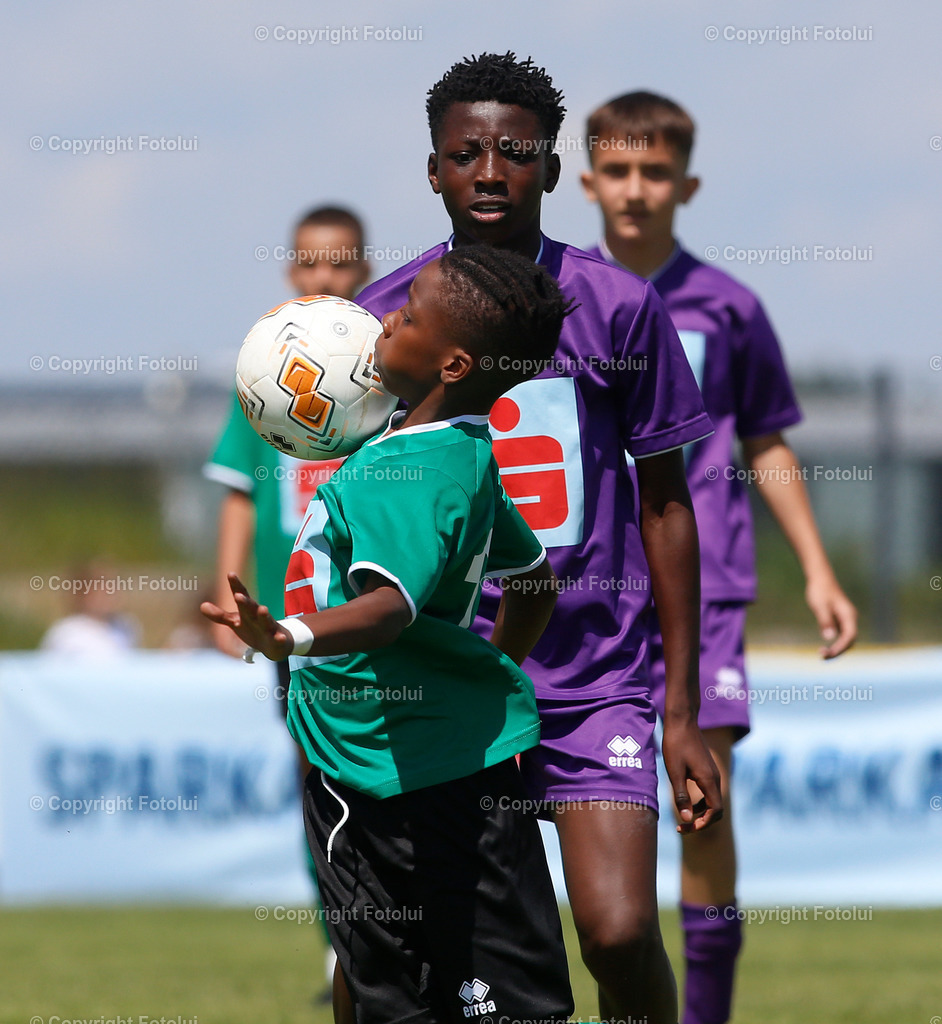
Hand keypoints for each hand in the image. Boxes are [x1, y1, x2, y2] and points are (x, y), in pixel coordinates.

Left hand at [200, 573, 291, 660]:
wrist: (275, 643)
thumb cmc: (253, 629)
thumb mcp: (235, 622)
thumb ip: (220, 615)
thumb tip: (202, 606)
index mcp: (247, 610)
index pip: (242, 595)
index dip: (236, 586)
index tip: (230, 574)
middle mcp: (258, 616)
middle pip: (251, 608)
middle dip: (245, 602)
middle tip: (238, 596)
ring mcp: (269, 627)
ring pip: (266, 621)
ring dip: (264, 615)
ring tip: (263, 609)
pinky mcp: (277, 639)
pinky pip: (278, 639)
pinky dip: (279, 638)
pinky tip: (279, 637)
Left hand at [661, 717, 723, 832]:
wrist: (682, 721)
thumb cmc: (676, 745)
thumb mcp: (675, 772)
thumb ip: (681, 796)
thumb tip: (687, 820)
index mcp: (709, 780)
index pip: (715, 811)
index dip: (703, 824)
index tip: (685, 828)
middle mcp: (715, 778)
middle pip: (717, 809)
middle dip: (702, 822)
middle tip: (682, 828)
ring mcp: (713, 773)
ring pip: (713, 801)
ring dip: (701, 813)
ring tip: (682, 818)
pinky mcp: (707, 769)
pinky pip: (709, 792)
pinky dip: (701, 802)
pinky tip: (685, 802)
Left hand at [805, 574, 856, 658]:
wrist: (820, 578)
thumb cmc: (820, 591)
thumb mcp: (820, 606)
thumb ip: (825, 621)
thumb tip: (830, 637)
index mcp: (849, 615)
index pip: (849, 636)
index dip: (840, 647)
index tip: (828, 653)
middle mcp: (850, 619)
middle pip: (850, 640)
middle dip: (838, 650)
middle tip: (822, 656)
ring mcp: (846, 620)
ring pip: (846, 639)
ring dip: (837, 648)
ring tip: (822, 654)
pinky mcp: (840, 620)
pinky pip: (841, 636)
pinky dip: (834, 643)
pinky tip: (824, 648)